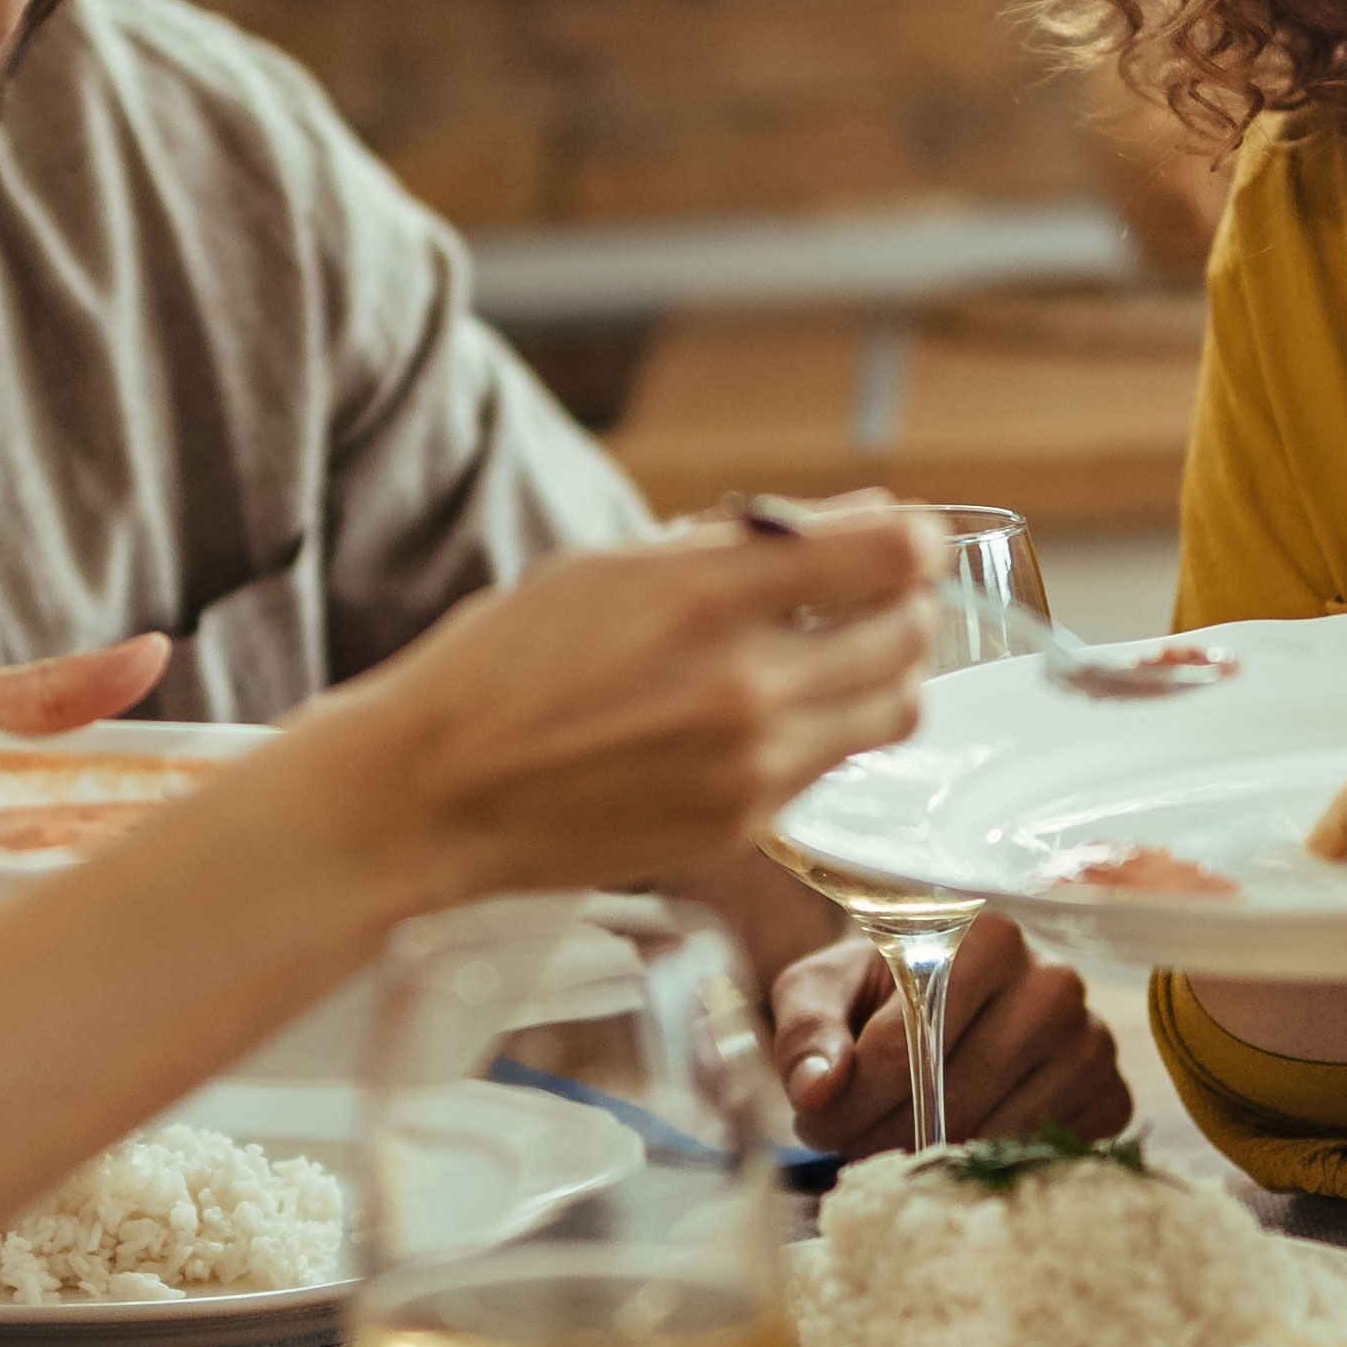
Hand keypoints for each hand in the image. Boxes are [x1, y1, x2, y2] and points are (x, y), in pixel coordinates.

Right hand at [305, 511, 934, 903]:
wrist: (434, 792)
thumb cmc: (505, 665)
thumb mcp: (611, 569)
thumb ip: (739, 544)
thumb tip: (861, 520)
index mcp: (706, 596)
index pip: (888, 557)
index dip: (912, 541)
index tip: (903, 541)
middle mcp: (745, 686)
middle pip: (907, 636)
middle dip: (902, 606)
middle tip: (872, 597)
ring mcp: (750, 766)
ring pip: (893, 711)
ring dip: (882, 675)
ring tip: (834, 658)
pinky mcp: (742, 826)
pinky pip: (830, 766)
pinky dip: (823, 733)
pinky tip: (767, 717)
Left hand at [771, 911, 1128, 1151]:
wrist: (932, 999)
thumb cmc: (870, 992)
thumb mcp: (816, 992)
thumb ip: (807, 1033)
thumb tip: (820, 1090)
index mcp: (985, 937)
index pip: (910, 1045)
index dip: (849, 1100)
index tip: (815, 1120)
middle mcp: (1054, 981)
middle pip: (953, 1095)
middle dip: (880, 1135)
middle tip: (843, 1142)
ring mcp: (1091, 1040)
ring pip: (994, 1134)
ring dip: (927, 1157)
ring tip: (887, 1140)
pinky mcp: (1110, 1096)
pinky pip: (1043, 1154)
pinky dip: (989, 1164)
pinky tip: (956, 1142)